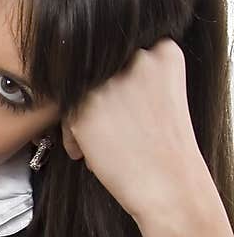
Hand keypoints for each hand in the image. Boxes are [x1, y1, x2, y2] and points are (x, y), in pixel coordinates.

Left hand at [58, 38, 205, 223]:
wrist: (169, 185)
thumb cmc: (168, 150)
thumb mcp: (164, 97)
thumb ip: (137, 78)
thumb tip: (97, 79)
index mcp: (164, 51)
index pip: (124, 56)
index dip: (117, 85)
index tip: (120, 109)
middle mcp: (137, 57)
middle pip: (101, 72)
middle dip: (100, 101)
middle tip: (108, 128)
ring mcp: (110, 80)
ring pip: (81, 92)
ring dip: (84, 118)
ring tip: (98, 145)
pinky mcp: (86, 107)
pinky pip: (67, 115)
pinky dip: (73, 137)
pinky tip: (87, 154)